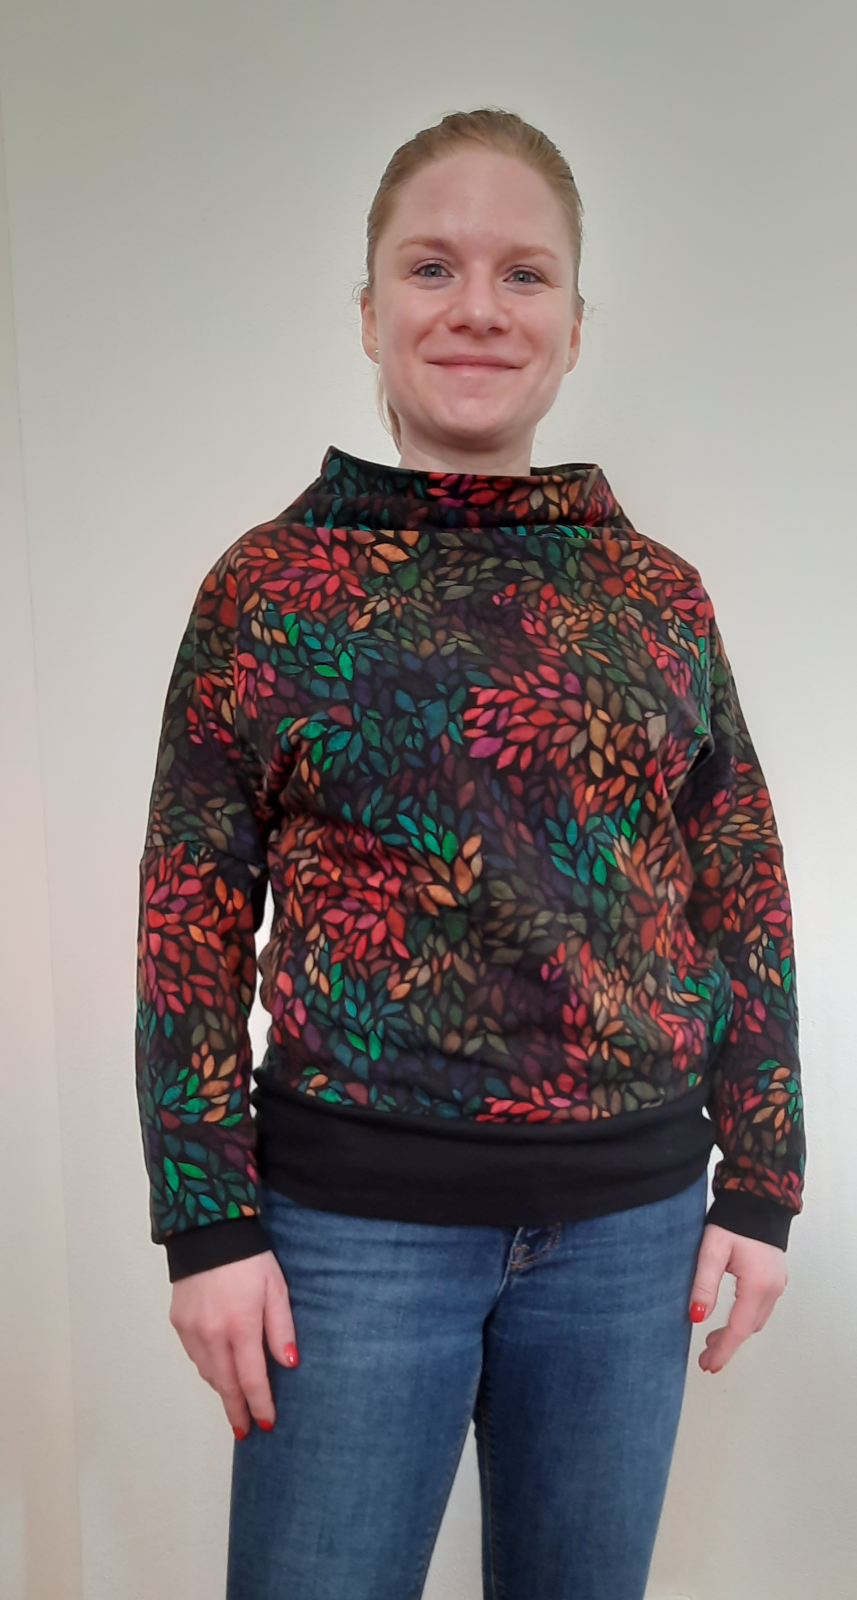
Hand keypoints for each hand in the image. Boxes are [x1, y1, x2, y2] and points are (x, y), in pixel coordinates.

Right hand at [169, 1250, 298, 1436]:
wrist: (207, 1230)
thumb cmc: (250, 1258)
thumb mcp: (276, 1288)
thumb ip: (281, 1328)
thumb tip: (289, 1364)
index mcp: (240, 1327)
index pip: (251, 1380)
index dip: (259, 1404)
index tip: (266, 1424)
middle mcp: (212, 1335)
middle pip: (226, 1385)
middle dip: (237, 1410)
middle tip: (245, 1430)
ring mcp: (191, 1330)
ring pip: (208, 1373)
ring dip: (223, 1389)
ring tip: (235, 1401)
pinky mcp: (178, 1322)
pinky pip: (195, 1355)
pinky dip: (209, 1368)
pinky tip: (218, 1369)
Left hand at [688, 1224, 787, 1372]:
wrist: (758, 1197)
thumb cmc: (732, 1220)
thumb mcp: (711, 1250)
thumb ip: (704, 1284)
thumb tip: (696, 1317)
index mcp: (757, 1285)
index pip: (739, 1329)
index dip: (723, 1350)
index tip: (707, 1365)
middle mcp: (772, 1289)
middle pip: (748, 1328)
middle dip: (727, 1345)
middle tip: (705, 1358)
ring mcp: (777, 1283)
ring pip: (756, 1319)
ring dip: (736, 1332)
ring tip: (711, 1341)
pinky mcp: (775, 1277)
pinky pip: (760, 1307)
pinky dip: (745, 1319)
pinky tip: (729, 1319)